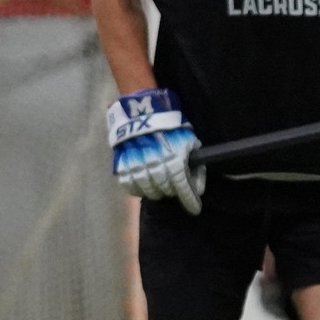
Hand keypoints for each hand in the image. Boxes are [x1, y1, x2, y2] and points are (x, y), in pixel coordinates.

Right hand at [107, 88, 204, 213]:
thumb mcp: (189, 140)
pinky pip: (129, 186)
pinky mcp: (121, 165)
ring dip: (156, 192)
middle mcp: (155, 166)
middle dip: (173, 192)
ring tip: (160, 187)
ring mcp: (137, 167)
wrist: (141, 110)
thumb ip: (195, 163)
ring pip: (148, 191)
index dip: (190, 201)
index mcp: (174, 160)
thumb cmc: (169, 125)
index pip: (183, 188)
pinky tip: (144, 186)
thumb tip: (198, 185)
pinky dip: (138, 190)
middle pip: (166, 190)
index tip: (195, 209)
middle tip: (175, 189)